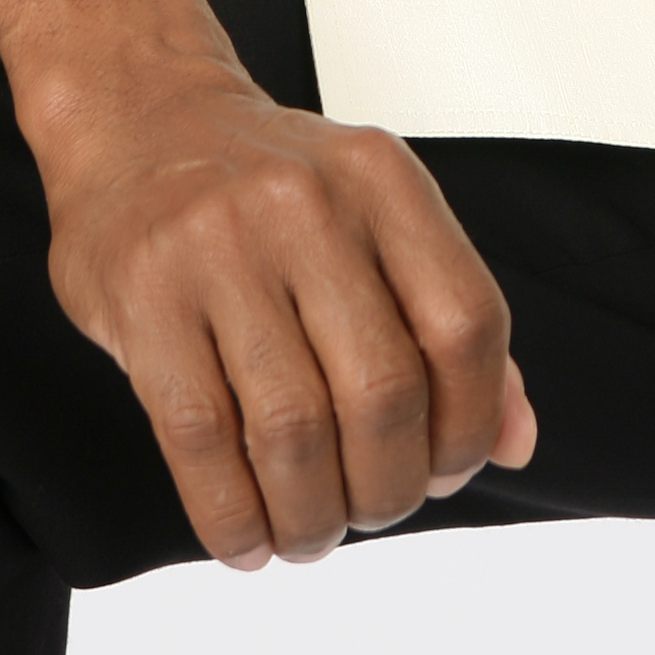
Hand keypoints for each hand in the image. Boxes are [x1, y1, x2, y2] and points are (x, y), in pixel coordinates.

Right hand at [35, 58, 537, 565]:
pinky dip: (232, 515)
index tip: (445, 471)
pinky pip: (200, 439)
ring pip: (292, 429)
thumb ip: (447, 321)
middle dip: (386, 488)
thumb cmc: (269, 191)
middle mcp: (307, 202)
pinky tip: (247, 538)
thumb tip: (515, 440)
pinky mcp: (142, 294)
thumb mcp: (375, 216)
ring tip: (309, 534)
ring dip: (311, 516)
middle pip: (382, 390)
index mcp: (382, 179)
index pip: (465, 323)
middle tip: (370, 510)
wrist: (139, 116)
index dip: (469, 424)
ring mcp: (218, 245)